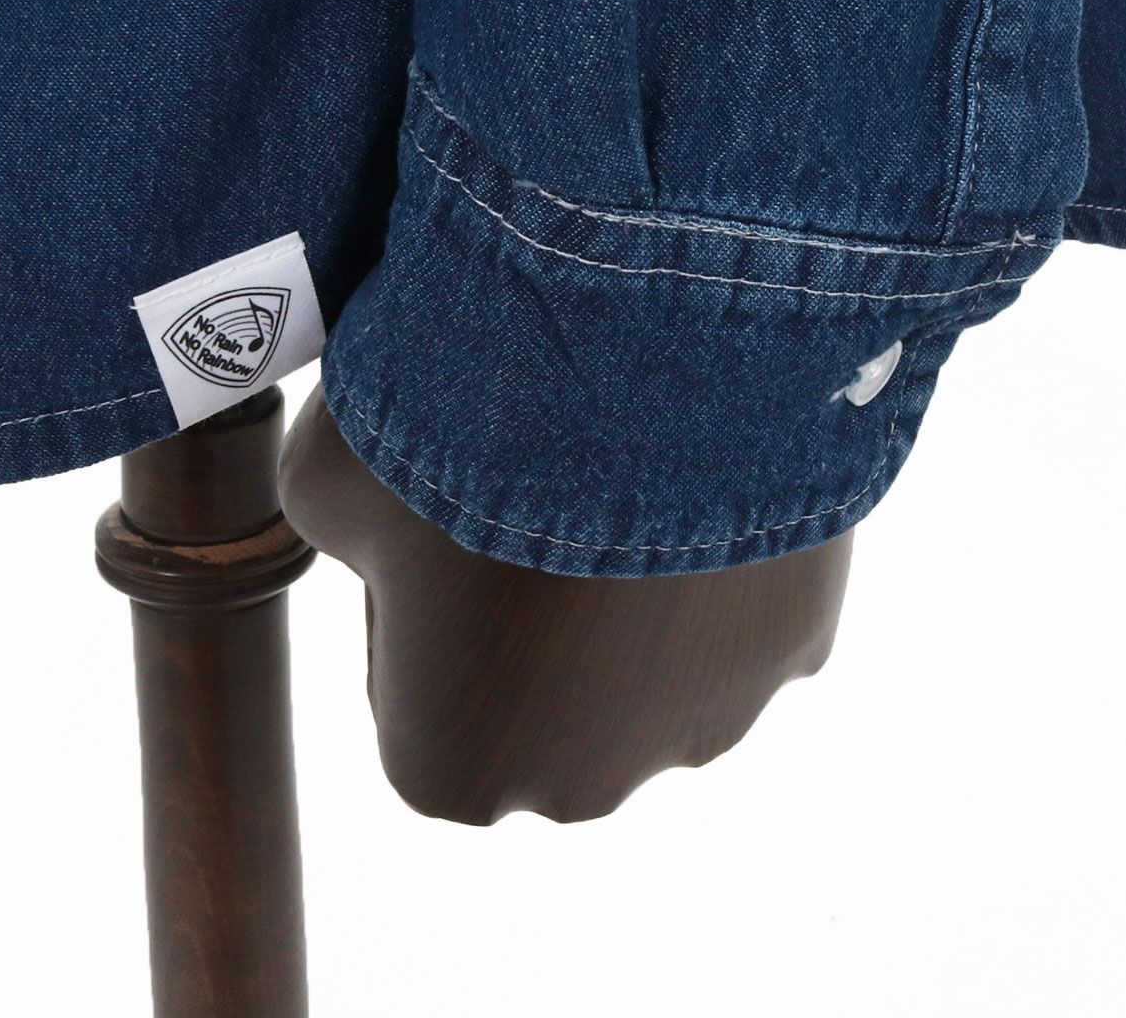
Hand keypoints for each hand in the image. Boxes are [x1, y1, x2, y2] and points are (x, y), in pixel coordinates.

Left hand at [279, 388, 852, 823]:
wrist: (638, 343)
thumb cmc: (457, 424)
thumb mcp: (326, 475)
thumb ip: (338, 534)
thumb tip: (378, 534)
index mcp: (453, 768)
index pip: (418, 689)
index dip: (421, 592)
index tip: (438, 508)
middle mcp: (587, 782)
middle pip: (542, 694)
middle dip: (533, 613)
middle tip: (529, 483)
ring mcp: (709, 714)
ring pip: (651, 656)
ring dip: (632, 586)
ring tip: (617, 463)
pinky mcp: (800, 637)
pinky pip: (741, 604)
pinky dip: (722, 550)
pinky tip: (696, 469)